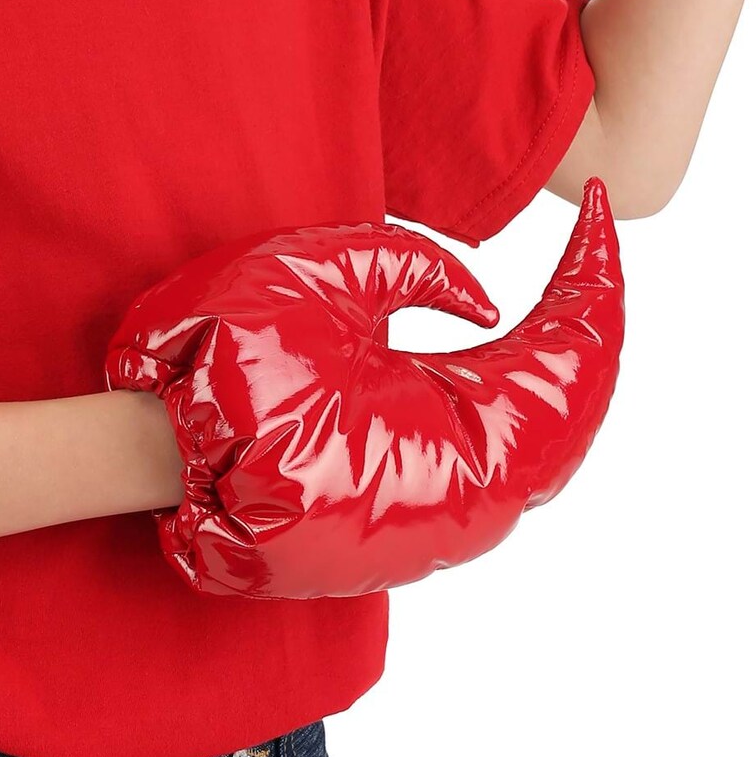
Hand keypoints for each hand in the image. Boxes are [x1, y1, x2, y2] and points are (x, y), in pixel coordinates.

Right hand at [103, 178, 622, 599]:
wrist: (151, 454)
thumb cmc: (226, 354)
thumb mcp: (324, 270)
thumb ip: (423, 269)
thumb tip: (489, 302)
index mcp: (459, 438)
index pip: (568, 356)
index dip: (597, 278)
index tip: (603, 212)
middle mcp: (466, 507)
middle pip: (575, 414)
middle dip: (594, 326)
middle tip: (596, 251)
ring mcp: (435, 538)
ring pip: (541, 459)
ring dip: (560, 379)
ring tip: (571, 298)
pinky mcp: (399, 544)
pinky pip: (491, 482)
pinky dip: (516, 418)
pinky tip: (512, 368)